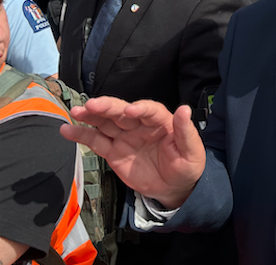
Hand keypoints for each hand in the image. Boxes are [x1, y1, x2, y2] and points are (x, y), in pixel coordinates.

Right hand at [60, 96, 205, 208]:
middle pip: (122, 112)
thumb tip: (185, 109)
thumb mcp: (192, 150)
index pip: (149, 110)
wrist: (174, 187)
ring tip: (76, 111)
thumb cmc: (187, 165)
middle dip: (107, 107)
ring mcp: (125, 137)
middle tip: (92, 104)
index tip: (130, 111)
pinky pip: (96, 141)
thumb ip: (185, 131)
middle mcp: (140, 124)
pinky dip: (81, 135)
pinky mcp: (114, 151)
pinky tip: (67, 129)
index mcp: (161, 121)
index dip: (140, 108)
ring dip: (91, 116)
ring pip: (106, 122)